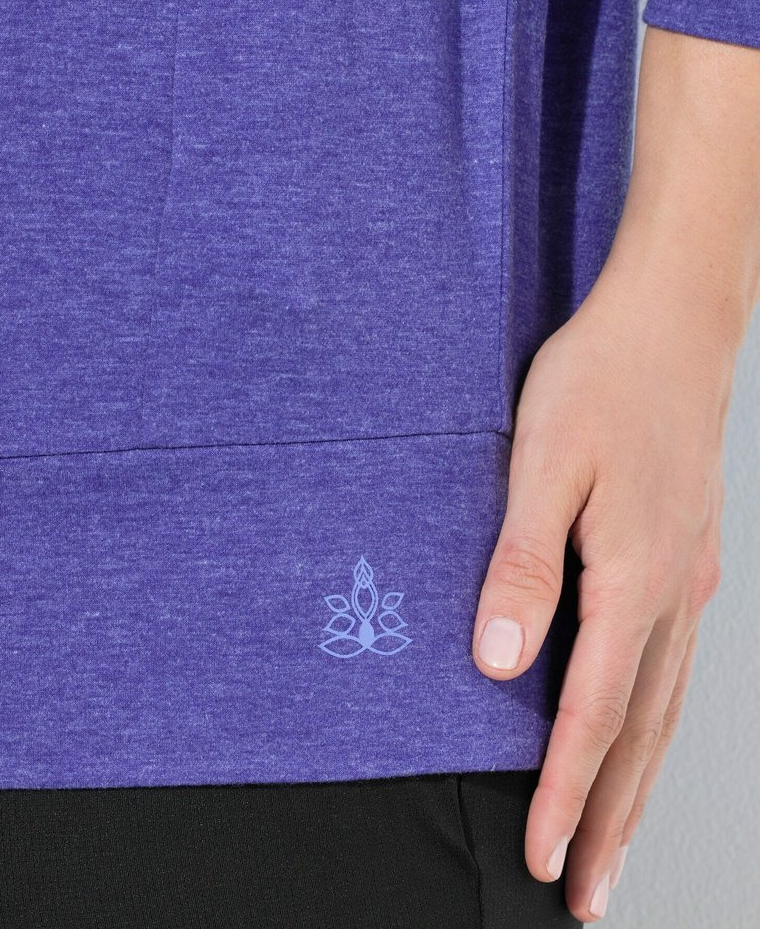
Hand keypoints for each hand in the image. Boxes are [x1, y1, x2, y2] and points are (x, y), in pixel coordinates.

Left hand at [471, 257, 734, 921]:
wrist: (671, 320)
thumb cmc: (602, 379)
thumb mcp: (542, 463)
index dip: (564, 792)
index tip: (543, 858)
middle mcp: (674, 591)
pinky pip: (674, 661)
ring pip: (666, 703)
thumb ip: (521, 564)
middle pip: (642, 731)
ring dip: (637, 779)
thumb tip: (500, 662)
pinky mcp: (689, 553)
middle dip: (611, 818)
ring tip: (614, 838)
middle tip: (589, 892)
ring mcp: (691, 574)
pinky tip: (642, 728)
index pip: (593, 713)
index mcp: (634, 579)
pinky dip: (654, 718)